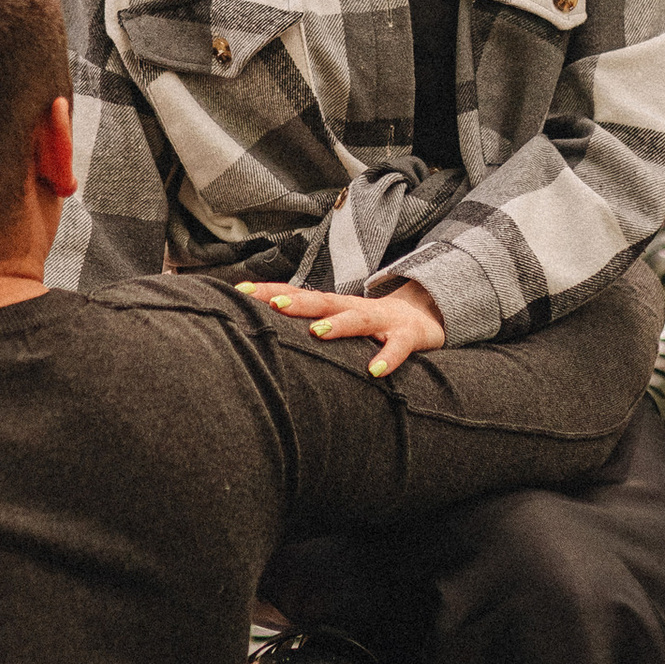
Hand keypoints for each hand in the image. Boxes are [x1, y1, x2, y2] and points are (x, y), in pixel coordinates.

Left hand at [235, 277, 447, 376]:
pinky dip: (388, 357)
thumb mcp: (339, 321)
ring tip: (317, 333)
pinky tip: (375, 371)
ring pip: (358, 320)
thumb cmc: (371, 325)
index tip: (240, 292)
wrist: (424, 316)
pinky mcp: (408, 336)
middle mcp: (354, 308)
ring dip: (337, 325)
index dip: (270, 292)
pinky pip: (398, 347)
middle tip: (272, 305)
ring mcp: (382, 321)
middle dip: (297, 303)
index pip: (298, 295)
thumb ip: (310, 323)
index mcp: (335, 306)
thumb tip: (266, 334)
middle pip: (323, 301)